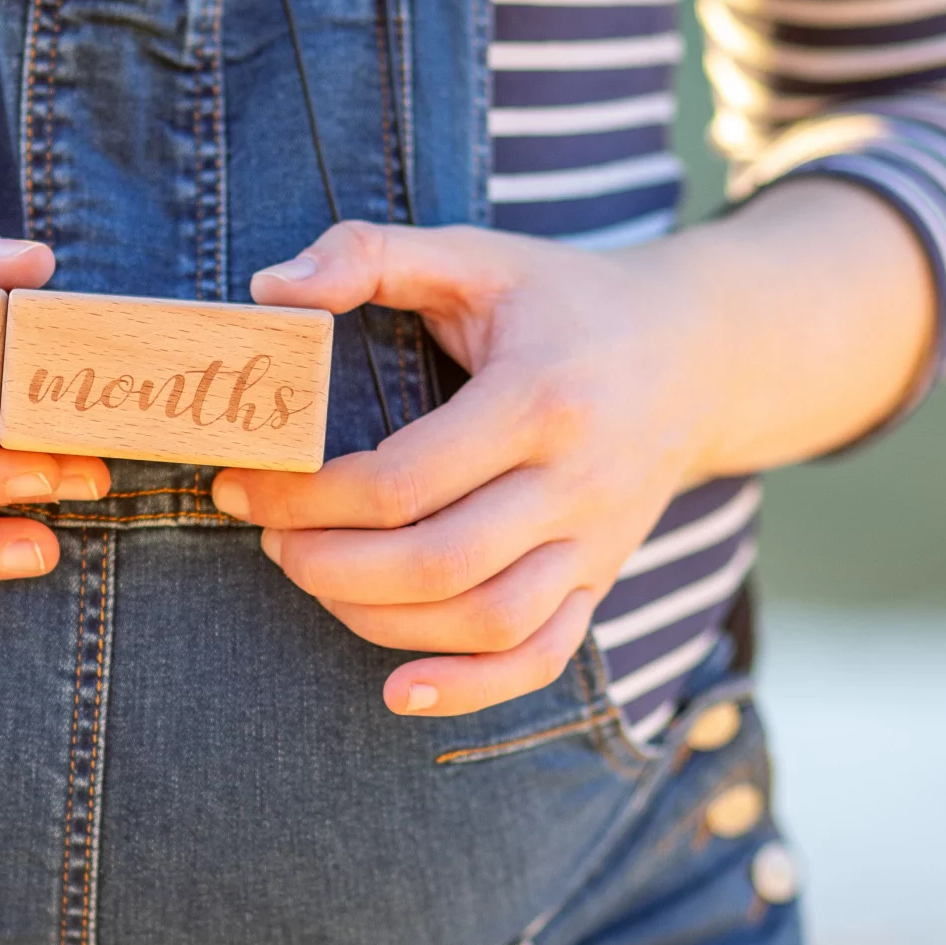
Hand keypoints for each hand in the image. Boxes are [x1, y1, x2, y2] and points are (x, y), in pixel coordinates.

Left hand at [209, 221, 720, 716]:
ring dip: (378, 621)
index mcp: (540, 399)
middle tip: (270, 537)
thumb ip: (370, 253)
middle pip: (440, 564)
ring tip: (313, 578)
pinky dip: (471, 688)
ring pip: (485, 623)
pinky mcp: (600, 581)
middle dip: (330, 566)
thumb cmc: (566, 301)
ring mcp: (595, 543)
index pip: (403, 482)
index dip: (306, 496)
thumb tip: (271, 292)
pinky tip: (400, 691)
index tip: (243, 483)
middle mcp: (577, 483)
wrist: (702, 352)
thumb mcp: (476, 254)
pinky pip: (542, 658)